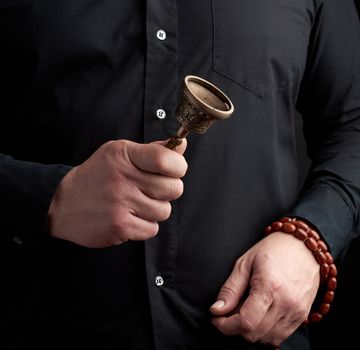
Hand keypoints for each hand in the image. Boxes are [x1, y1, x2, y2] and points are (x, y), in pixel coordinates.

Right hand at [48, 139, 186, 247]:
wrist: (63, 203)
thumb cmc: (98, 176)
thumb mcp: (121, 153)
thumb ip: (153, 150)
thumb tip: (181, 145)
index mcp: (124, 155)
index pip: (166, 160)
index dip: (178, 167)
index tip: (173, 170)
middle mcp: (123, 178)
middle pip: (174, 189)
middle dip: (167, 191)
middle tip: (151, 189)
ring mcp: (121, 204)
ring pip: (165, 211)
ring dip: (155, 210)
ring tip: (136, 204)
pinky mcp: (119, 226)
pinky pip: (152, 229)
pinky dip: (144, 226)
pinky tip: (130, 217)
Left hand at [210, 232, 319, 347]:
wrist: (303, 247)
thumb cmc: (273, 250)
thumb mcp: (245, 263)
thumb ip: (230, 289)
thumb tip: (217, 310)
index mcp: (269, 287)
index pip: (246, 322)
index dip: (226, 326)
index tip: (217, 319)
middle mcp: (286, 303)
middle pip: (254, 334)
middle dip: (235, 327)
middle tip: (230, 310)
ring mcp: (297, 312)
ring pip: (266, 339)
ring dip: (251, 330)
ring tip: (246, 308)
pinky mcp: (302, 317)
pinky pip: (280, 336)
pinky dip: (265, 331)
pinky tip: (260, 313)